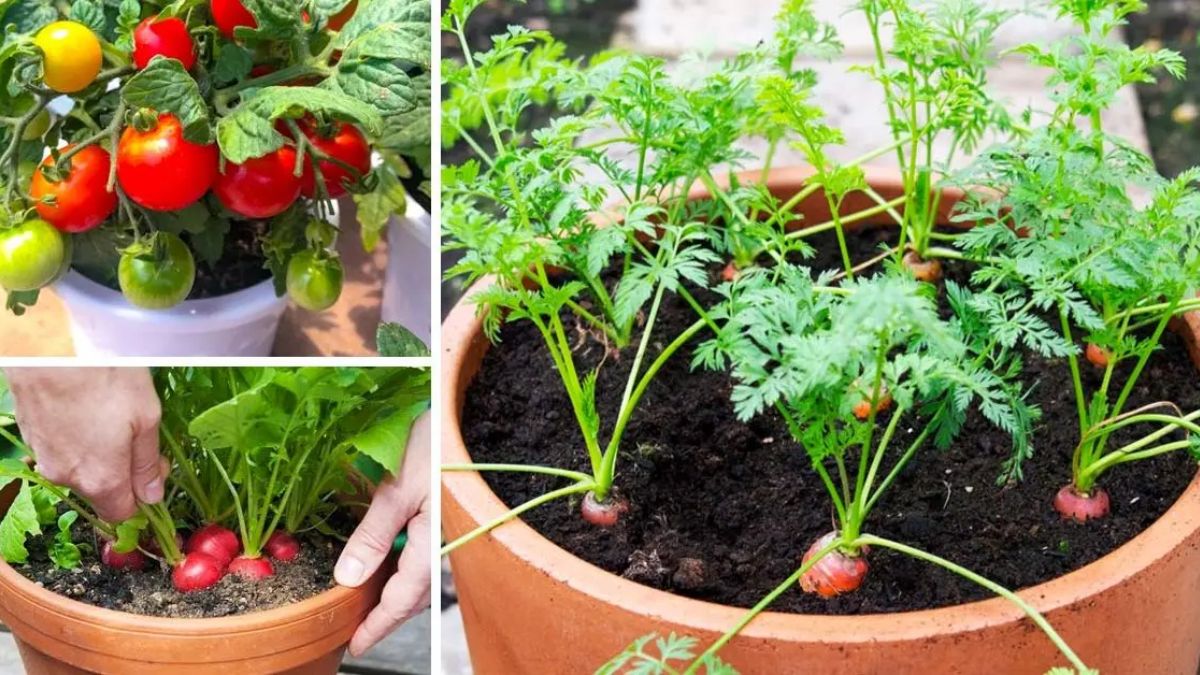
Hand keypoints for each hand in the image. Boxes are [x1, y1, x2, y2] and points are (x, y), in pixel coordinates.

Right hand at [4, 368, 165, 521]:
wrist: (50, 347)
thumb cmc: (105, 376)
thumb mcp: (146, 418)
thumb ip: (147, 464)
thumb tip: (152, 496)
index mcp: (100, 479)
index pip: (122, 513)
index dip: (143, 496)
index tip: (156, 467)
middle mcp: (67, 476)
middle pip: (101, 491)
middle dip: (122, 471)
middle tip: (137, 434)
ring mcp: (43, 456)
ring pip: (79, 468)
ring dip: (98, 452)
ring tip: (111, 414)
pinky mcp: (29, 435)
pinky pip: (60, 449)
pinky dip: (76, 437)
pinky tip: (86, 408)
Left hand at [335, 412, 431, 656]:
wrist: (465, 414)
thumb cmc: (434, 444)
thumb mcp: (396, 489)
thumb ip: (372, 536)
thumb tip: (347, 577)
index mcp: (432, 544)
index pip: (401, 600)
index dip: (377, 626)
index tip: (356, 645)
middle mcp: (444, 543)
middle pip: (413, 595)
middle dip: (386, 615)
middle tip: (358, 629)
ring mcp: (448, 531)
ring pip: (420, 576)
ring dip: (396, 592)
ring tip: (368, 599)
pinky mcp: (448, 517)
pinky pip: (426, 555)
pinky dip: (405, 568)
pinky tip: (389, 561)